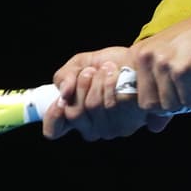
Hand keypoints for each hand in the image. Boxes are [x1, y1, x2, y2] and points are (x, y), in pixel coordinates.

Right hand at [42, 47, 172, 140]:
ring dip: (99, 80)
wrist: (137, 60)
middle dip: (81, 86)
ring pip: (93, 106)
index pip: (54, 130)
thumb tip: (63, 92)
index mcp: (76, 116)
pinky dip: (113, 82)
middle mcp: (91, 128)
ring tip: (107, 68)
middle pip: (74, 113)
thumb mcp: (80, 64)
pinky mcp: (130, 122)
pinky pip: (113, 103)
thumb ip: (65, 76)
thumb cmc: (108, 65)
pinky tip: (119, 74)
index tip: (60, 99)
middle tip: (89, 71)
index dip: (53, 116)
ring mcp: (110, 129)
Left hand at [123, 2, 190, 114]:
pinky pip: (188, 102)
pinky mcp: (182, 70)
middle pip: (150, 105)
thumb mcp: (172, 66)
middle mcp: (146, 56)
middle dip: (172, 103)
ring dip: (188, 100)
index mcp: (138, 54)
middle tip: (188, 89)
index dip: (158, 101)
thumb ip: (161, 96)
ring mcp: (163, 63)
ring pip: (170, 106)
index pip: (137, 97)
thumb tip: (153, 128)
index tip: (174, 89)